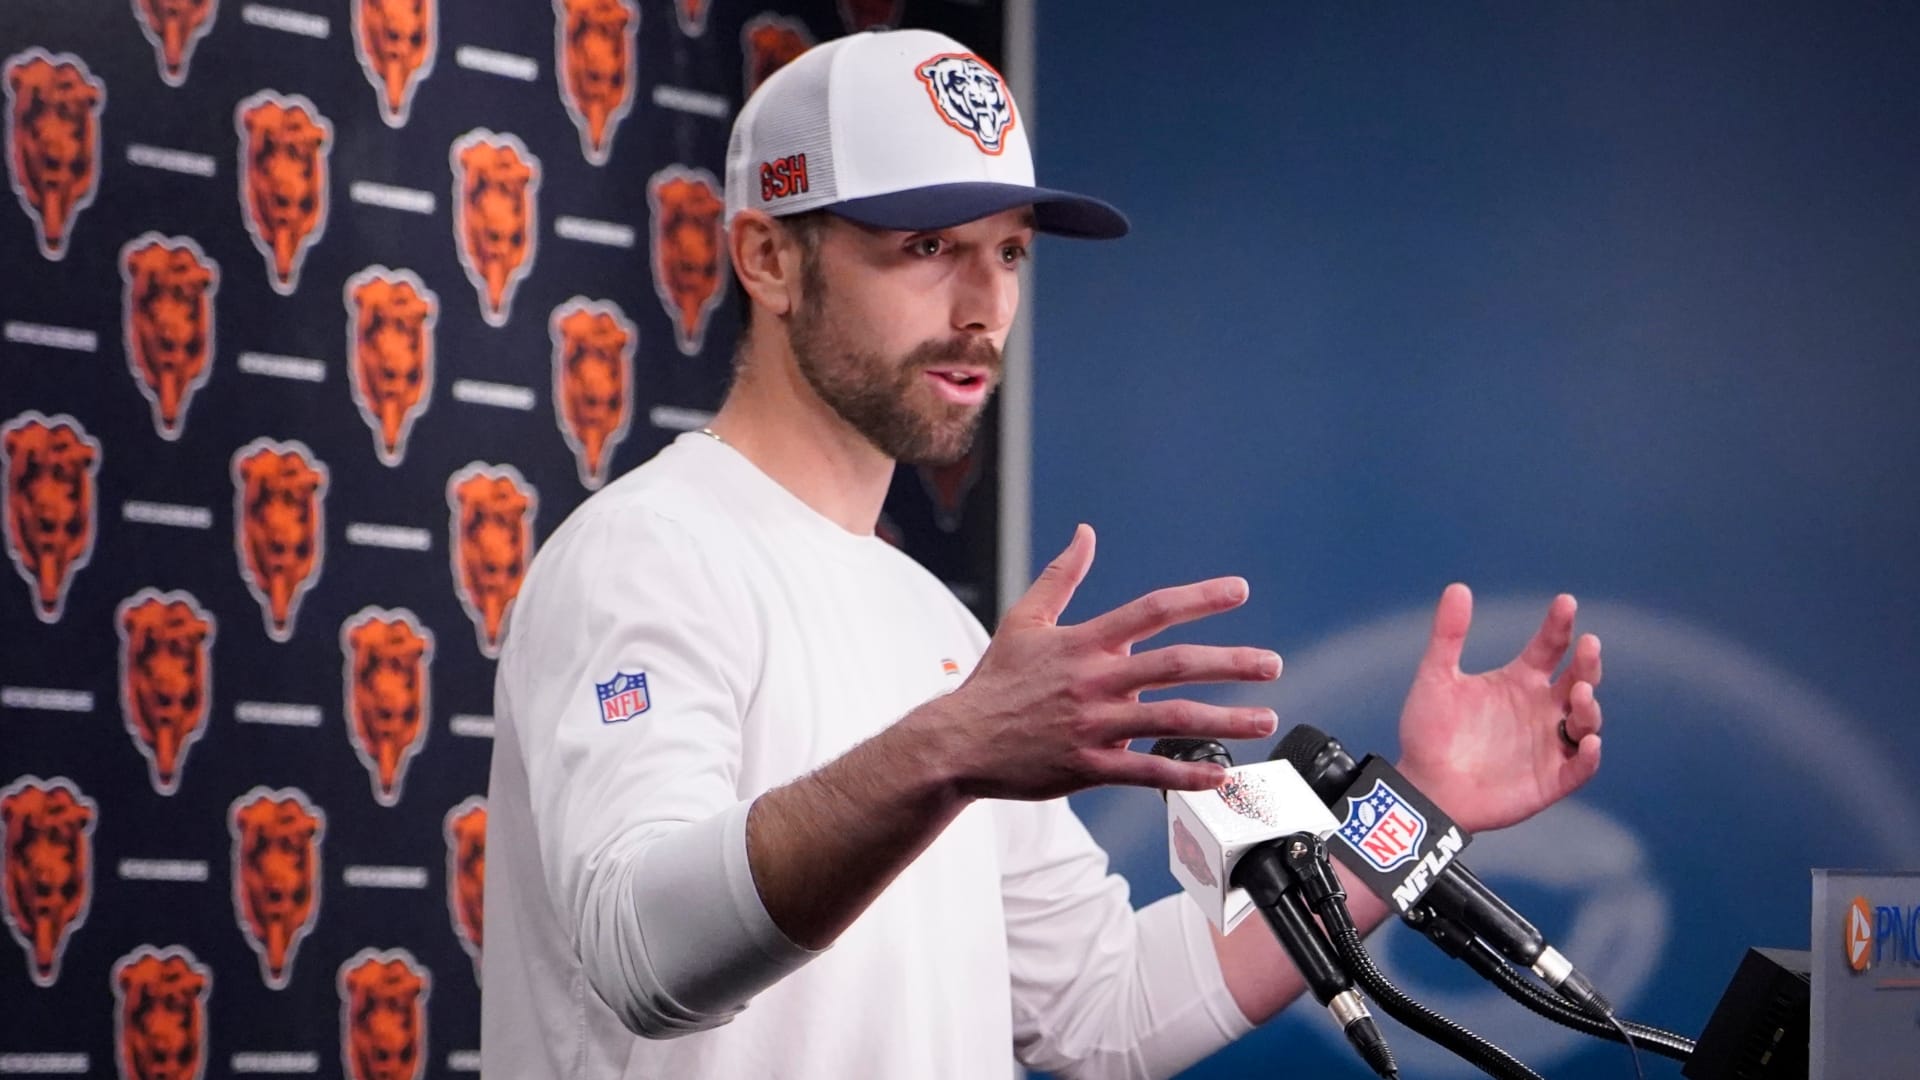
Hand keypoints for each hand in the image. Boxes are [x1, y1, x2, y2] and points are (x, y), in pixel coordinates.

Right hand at [915, 524, 1280, 800]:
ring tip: (1263, 720)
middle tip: (1272, 664)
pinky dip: (1185, 773)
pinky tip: (1218, 774)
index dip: (1199, 598)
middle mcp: (1095, 681)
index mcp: (1084, 642)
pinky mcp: (1088, 767)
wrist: (959, 741)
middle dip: (1231, 663)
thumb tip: (1085, 534)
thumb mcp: (1025, 619)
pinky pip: (1146, 771)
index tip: (1238, 591)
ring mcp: (1094, 726)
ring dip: (1225, 721)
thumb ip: (1061, 576)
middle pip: (1176, 665)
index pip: (1152, 611)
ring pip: (1171, 720)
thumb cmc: (996, 681)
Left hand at [1393, 583, 1603, 833]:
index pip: (1550, 647)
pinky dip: (1589, 756)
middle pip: (1577, 679)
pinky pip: (1580, 767)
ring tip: (1578, 691)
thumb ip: (1448, 635)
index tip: (1566, 603)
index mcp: (1519, 681)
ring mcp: (1548, 744)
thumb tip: (1458, 587)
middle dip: (1587, 663)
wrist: (1421, 786)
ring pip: (1585, 720)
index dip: (1560, 625)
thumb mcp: (1436, 678)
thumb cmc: (1428, 732)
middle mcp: (1540, 708)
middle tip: (1588, 645)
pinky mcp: (1550, 779)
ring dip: (1589, 706)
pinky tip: (1589, 742)